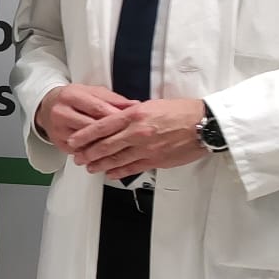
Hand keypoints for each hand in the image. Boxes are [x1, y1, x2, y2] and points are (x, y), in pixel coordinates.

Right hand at [37, 83, 131, 144]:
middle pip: (90, 126)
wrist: (47, 106)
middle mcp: (61, 112)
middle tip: (128, 136)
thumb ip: (114, 99)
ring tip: (120, 146)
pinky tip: (105, 153)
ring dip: (103, 145)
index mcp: (71, 96)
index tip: (130, 121)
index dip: (115, 116)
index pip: (96, 108)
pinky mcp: (58, 143)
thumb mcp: (92, 92)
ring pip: (85, 141)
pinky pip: (79, 151)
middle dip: (111, 132)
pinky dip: (93, 153)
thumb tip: (135, 105)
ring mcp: (58, 129)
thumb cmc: (73, 98)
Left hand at [69, 98, 208, 178]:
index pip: (102, 125)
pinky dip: (118, 172)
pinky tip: (109, 174)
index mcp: (135, 114)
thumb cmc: (181, 111)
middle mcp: (137, 132)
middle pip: (105, 145)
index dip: (85, 135)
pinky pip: (131, 168)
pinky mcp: (155, 160)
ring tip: (89, 167)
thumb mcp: (153, 105)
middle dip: (88, 153)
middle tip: (77, 157)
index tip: (74, 140)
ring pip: (116, 159)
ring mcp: (145, 148)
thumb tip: (116, 119)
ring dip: (99, 164)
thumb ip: (132, 113)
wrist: (205, 123)